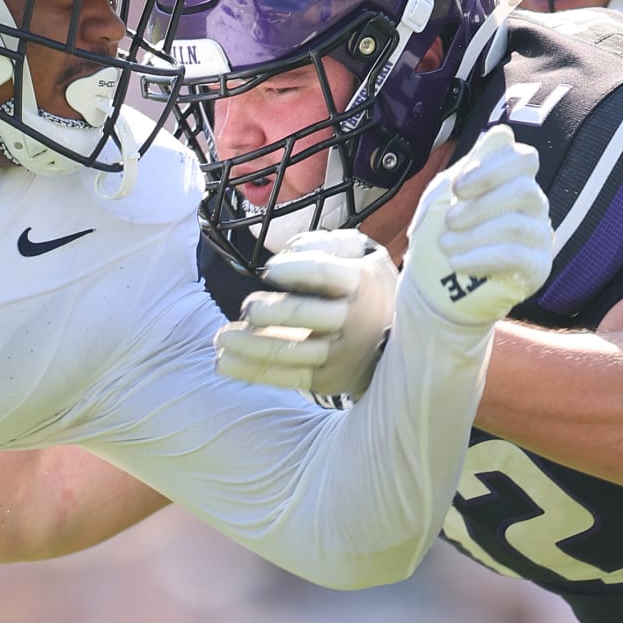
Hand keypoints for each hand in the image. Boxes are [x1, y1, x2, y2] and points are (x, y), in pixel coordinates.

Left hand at [214, 229, 394, 397]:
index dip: (297, 270)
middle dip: (272, 312)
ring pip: (290, 351)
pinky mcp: (326, 380)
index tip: (270, 271)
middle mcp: (353, 321)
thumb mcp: (363, 255)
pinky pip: (284, 377)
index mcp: (362, 282)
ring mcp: (340, 354)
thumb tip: (292, 249)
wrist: (401, 340)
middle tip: (248, 308)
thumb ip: (330, 243)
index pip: (328, 274)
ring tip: (221, 338)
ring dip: (250, 345)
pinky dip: (251, 370)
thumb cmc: (368, 286)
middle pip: (307, 316)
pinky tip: (223, 363)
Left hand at [400, 125, 551, 327]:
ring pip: (516, 225)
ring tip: (447, 244)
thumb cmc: (440, 237)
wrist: (433, 287)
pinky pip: (516, 255)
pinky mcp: (537, 268)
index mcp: (513, 182)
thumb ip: (471, 166)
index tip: (457, 188)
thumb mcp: (444, 196)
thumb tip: (504, 132)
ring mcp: (539, 237)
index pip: (524, 159)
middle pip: (524, 189)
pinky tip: (457, 263)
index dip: (491, 169)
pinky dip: (479, 257)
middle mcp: (533, 206)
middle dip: (479, 204)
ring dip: (472, 235)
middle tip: (450, 221)